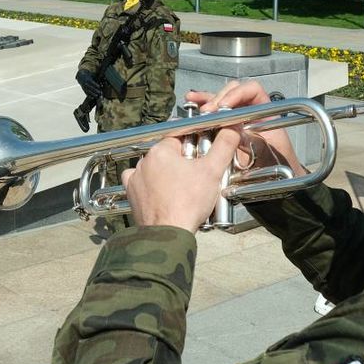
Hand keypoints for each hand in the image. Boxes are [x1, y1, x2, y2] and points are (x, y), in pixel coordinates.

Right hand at [75, 69, 102, 99]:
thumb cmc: (90, 76)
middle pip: (90, 87)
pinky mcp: (84, 90)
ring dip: (92, 94)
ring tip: (97, 96)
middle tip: (100, 92)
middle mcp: (85, 83)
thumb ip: (97, 78)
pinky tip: (93, 98)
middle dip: (95, 90)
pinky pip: (86, 93)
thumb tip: (103, 80)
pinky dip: (89, 96)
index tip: (99, 86)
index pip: (92, 82)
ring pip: (88, 91)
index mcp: (88, 79)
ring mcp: (84, 87)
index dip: (95, 84)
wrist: (81, 77)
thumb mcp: (93, 75)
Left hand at [122, 128, 240, 230]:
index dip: (195, 146)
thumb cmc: (188, 203)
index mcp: (160, 151)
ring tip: (183, 189)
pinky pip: (142, 184)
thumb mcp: (213, 171)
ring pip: (155, 169)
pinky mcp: (133, 195)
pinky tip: (164, 194)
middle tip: (197, 177)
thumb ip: (224, 146)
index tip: (203, 157)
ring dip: (167, 174)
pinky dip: (152, 187)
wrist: (169, 233)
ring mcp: (136, 179)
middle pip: (168, 155)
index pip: (180, 138)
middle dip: (183, 162)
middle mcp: (144, 162)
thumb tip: (231, 130)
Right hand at [186, 80, 304, 176]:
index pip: (252, 90)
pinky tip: (193, 100)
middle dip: (219, 99)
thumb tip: (233, 130)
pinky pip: (215, 112)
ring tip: (201, 109)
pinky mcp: (227, 126)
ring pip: (222, 100)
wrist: (277, 177)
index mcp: (265, 112)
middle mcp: (252, 110)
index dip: (238, 93)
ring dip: (209, 100)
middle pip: (234, 92)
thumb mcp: (266, 152)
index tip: (225, 106)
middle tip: (209, 112)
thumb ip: (251, 140)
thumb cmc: (277, 165)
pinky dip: (204, 104)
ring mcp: (238, 117)